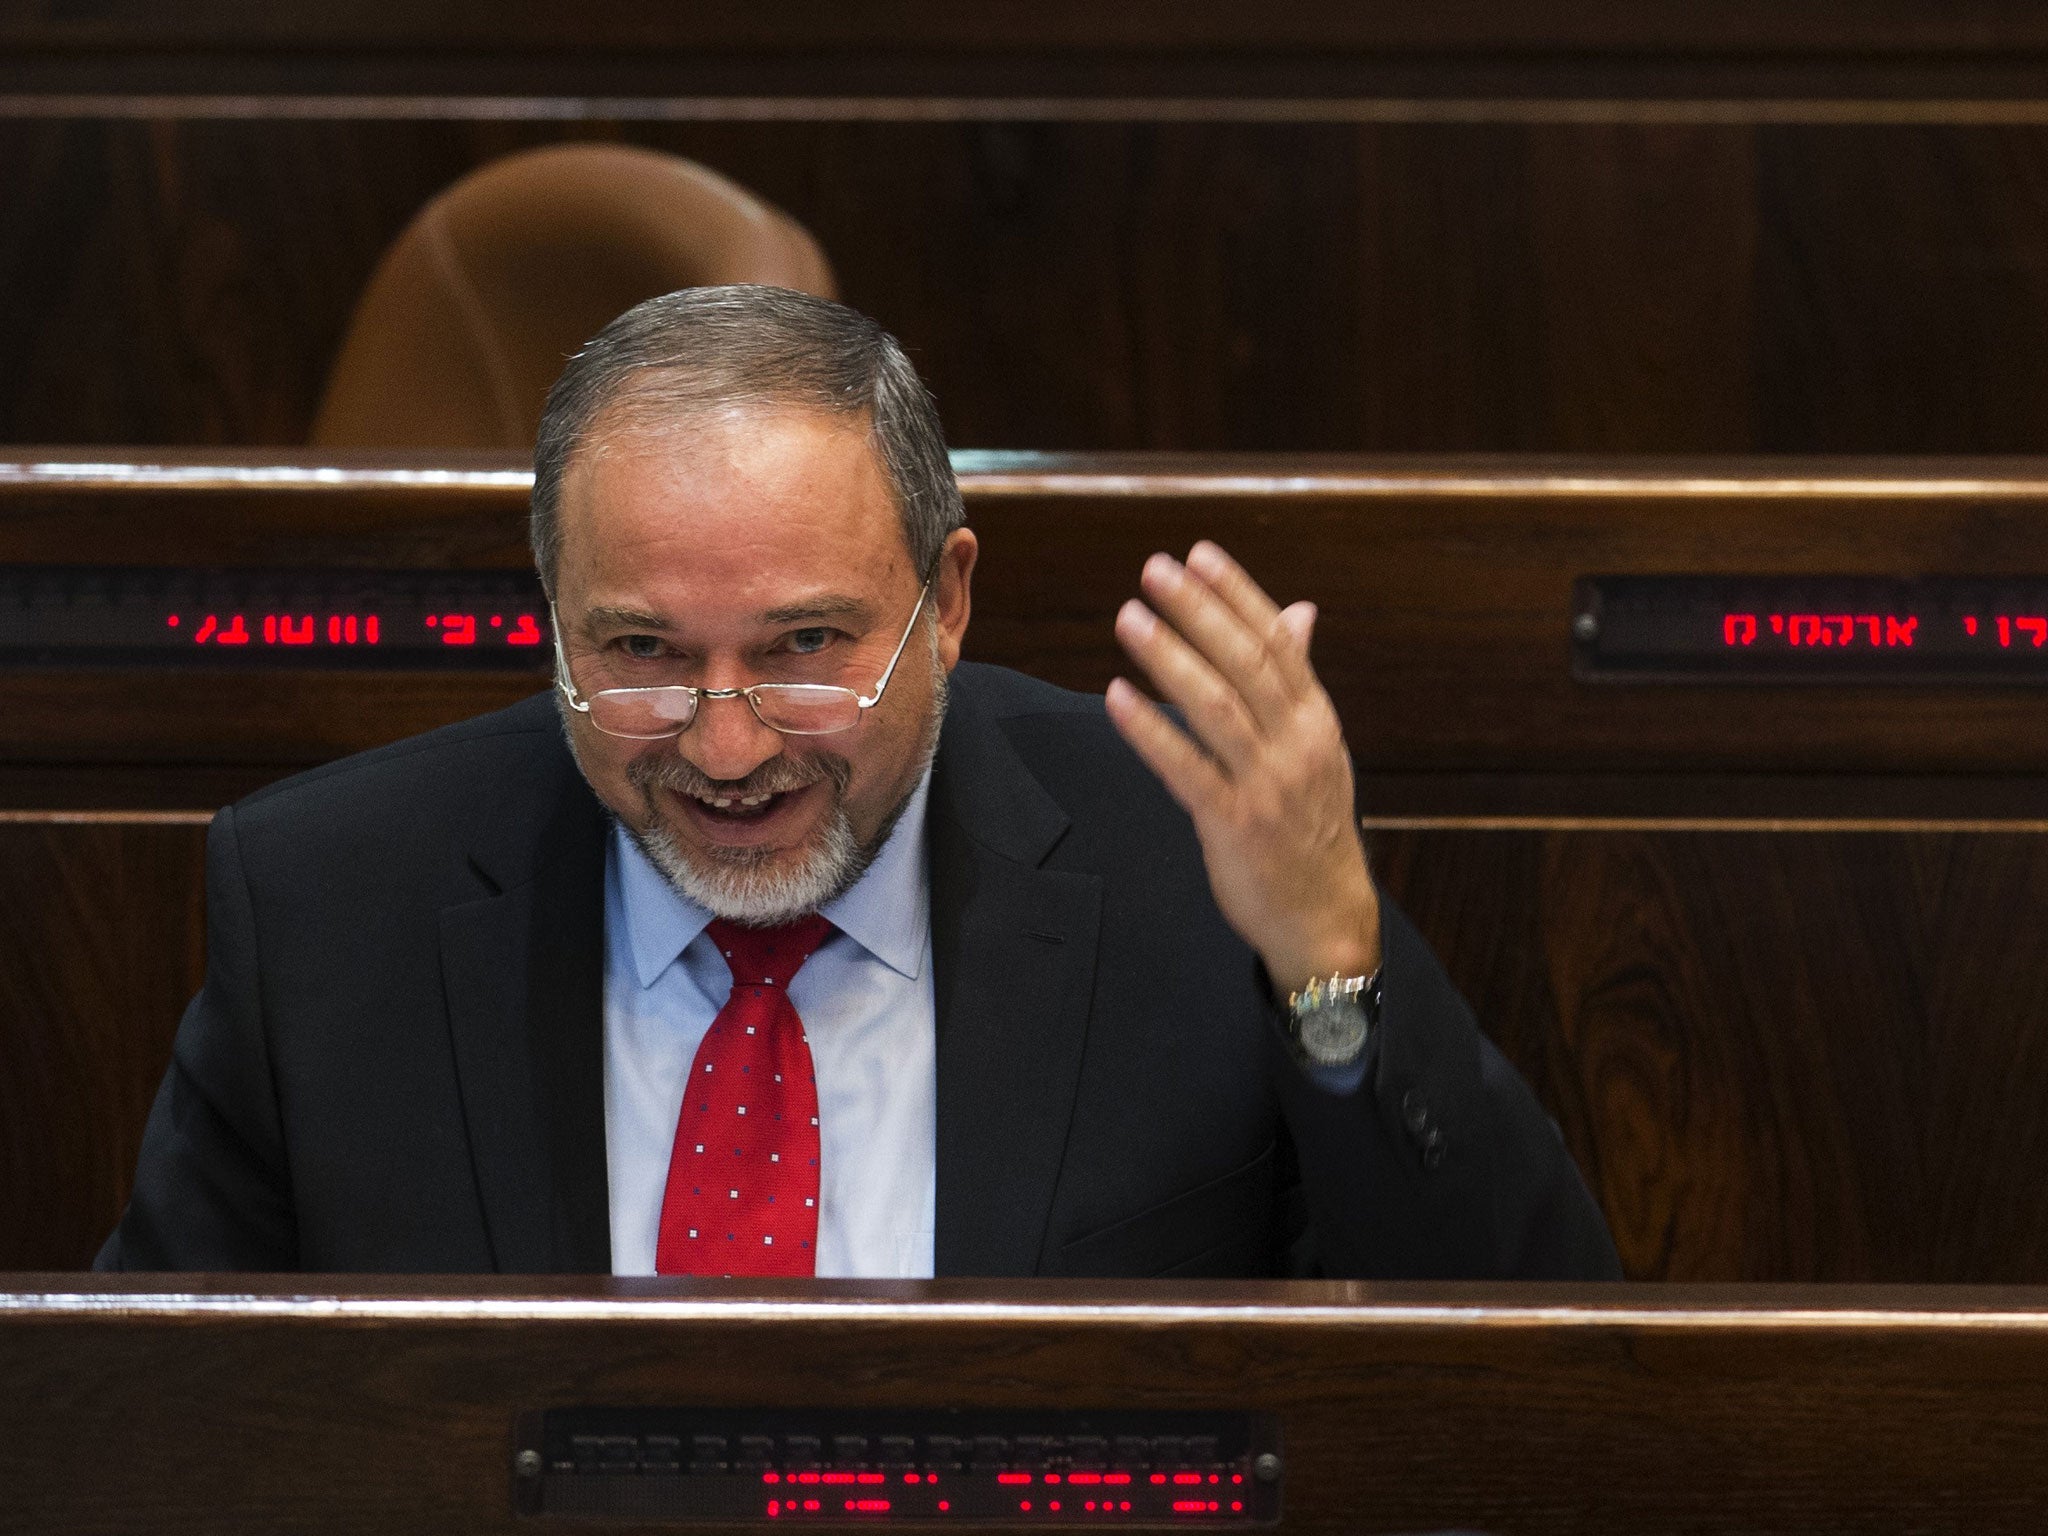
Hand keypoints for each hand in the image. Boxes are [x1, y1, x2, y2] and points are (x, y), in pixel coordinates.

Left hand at [1104, 541, 1380, 996]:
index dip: (1237, 595)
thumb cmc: (1312, 827)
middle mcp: (1297, 745)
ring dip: (1169, 658)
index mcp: (1317, 721)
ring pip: (1216, 708)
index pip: (1277, 644)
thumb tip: (1298, 610)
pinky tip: (1118, 697)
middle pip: (1245, 664)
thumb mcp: (1318, 748)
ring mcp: (1267, 785)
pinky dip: (1151, 731)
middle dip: (1199, 612)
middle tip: (1154, 571)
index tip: (1199, 554)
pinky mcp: (1234, 825)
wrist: (1325, 917)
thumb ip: (1298, 680)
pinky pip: (1187, 769)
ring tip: (1129, 617)